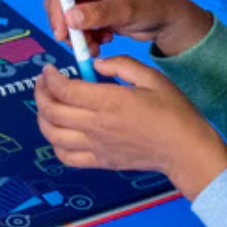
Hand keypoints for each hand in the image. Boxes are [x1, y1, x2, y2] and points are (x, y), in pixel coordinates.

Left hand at [35, 56, 226, 200]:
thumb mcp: (153, 77)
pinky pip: (66, 157)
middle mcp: (97, 125)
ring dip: (42, 117)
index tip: (49, 69)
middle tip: (43, 83)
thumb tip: (96, 64)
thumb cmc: (174, 112)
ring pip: (53, 135)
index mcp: (109, 102)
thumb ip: (121, 65)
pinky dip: (55, 144)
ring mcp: (97, 146)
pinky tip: (59, 132)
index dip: (50, 78)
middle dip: (40, 93)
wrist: (186, 151)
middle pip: (52, 111)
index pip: (64, 89)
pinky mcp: (101, 161)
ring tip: (46, 105)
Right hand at [44, 0, 212, 56]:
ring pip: (67, 18)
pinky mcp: (91, 10)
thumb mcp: (126, 10)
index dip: (57, 12)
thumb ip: (98, 13)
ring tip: (97, 46)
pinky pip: (76, 26)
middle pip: (60, 4)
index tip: (62, 35)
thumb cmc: (151, 7)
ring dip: (78, 36)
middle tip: (83, 46)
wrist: (166, 19)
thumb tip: (69, 17)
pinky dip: (86, 37)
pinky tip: (104, 40)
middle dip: (68, 28)